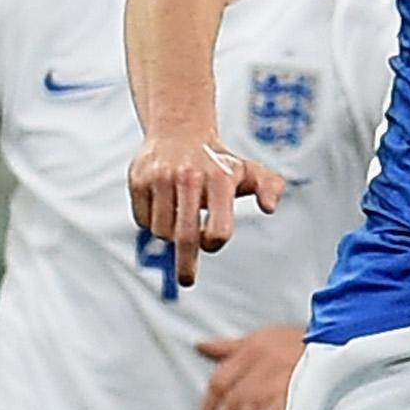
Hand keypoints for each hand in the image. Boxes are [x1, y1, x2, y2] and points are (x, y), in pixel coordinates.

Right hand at [129, 131, 286, 285]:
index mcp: (220, 179)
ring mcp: (161, 178)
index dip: (214, 242)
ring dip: (171, 234)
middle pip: (185, 237)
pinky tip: (163, 206)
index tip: (211, 241)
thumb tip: (269, 208)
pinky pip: (143, 219)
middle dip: (186, 265)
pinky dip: (152, 222)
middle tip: (187, 281)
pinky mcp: (138, 179)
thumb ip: (270, 188)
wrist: (179, 128)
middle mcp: (189, 177)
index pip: (217, 229)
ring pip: (162, 231)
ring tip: (180, 215)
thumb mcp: (250, 171)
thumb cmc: (219, 161)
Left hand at [196, 324, 305, 409]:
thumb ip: (229, 347)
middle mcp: (262, 363)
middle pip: (233, 398)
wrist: (333, 337)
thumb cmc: (297, 340)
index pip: (220, 381)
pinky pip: (280, 401)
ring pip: (250, 405)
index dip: (209, 404)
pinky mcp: (300, 385)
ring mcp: (280, 376)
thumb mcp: (261, 336)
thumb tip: (201, 347)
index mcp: (250, 350)